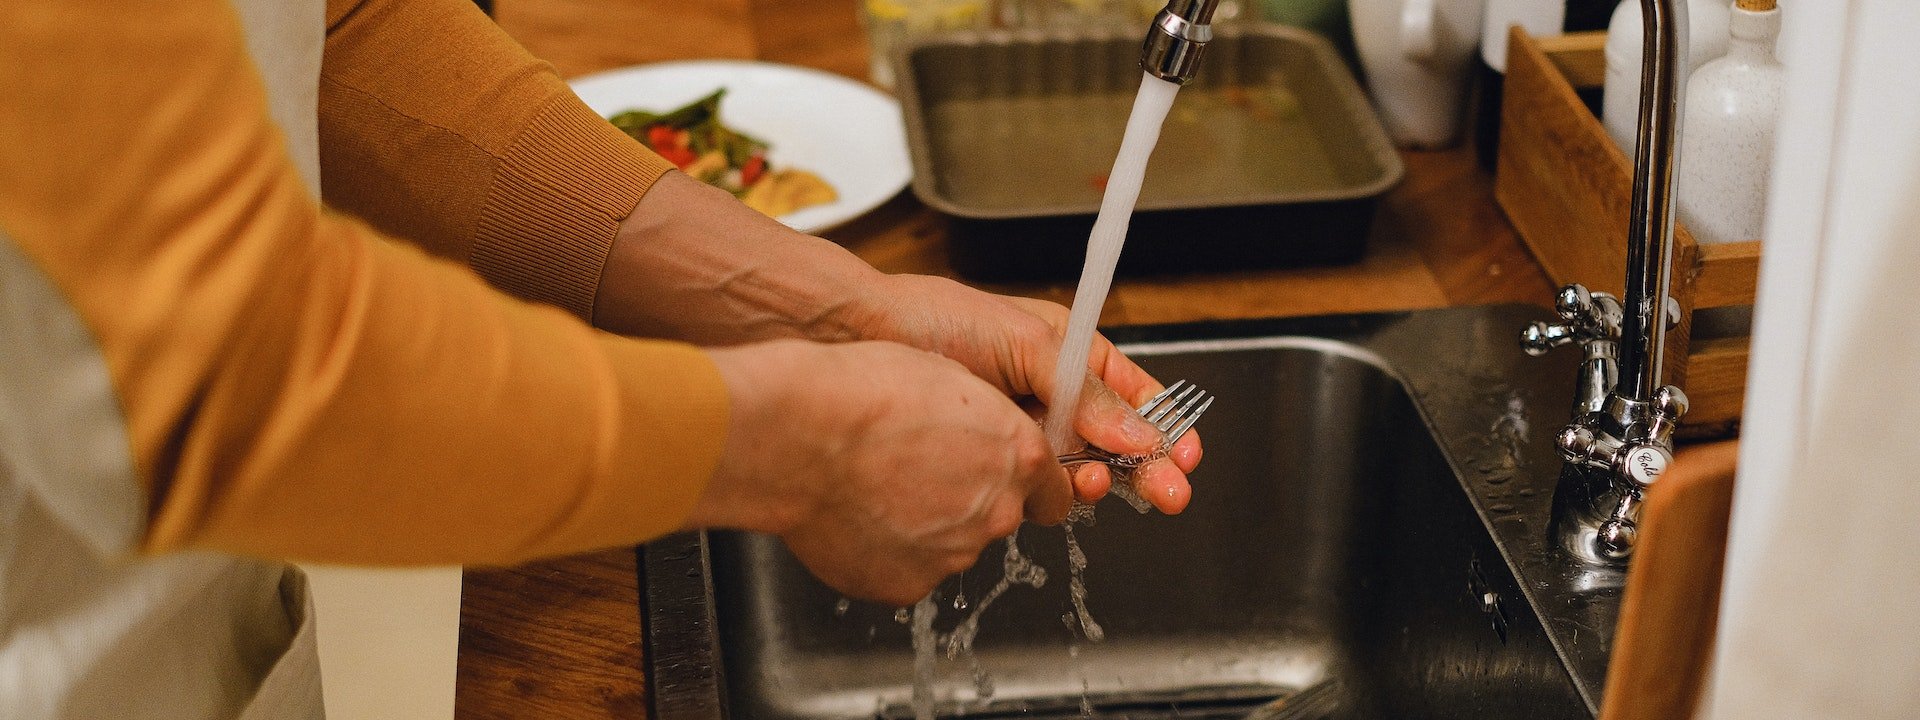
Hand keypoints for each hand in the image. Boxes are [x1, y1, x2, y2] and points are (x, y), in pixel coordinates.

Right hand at [691, 339, 1071, 605]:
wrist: (798, 435)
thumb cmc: (862, 392)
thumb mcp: (946, 377)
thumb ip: (986, 420)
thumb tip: (986, 433)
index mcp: (1017, 453)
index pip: (1055, 489)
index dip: (1028, 483)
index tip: (1006, 480)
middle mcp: (996, 510)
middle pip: (1000, 517)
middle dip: (970, 500)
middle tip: (917, 471)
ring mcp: (953, 554)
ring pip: (952, 544)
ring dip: (926, 523)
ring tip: (875, 487)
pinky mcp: (908, 585)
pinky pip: (908, 569)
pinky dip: (889, 550)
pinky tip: (858, 515)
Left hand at [851, 275, 1200, 512]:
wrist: (859, 340)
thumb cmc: (934, 320)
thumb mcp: (1026, 343)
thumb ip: (1085, 392)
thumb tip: (1139, 431)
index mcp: (1066, 353)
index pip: (1132, 394)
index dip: (1162, 425)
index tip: (1186, 454)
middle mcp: (1048, 394)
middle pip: (1113, 439)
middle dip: (1143, 466)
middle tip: (1168, 493)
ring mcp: (1019, 428)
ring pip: (1076, 467)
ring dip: (1094, 477)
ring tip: (1092, 480)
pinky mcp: (989, 457)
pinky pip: (1033, 482)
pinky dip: (1048, 489)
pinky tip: (1053, 487)